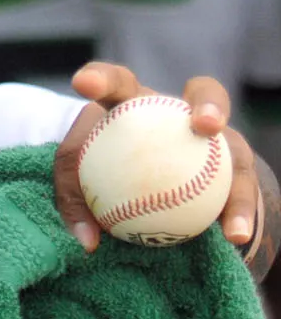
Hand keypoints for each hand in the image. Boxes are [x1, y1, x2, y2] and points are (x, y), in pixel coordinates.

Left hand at [53, 62, 267, 262]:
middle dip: (209, 103)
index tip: (83, 84)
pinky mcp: (239, 167)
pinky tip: (234, 234)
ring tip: (230, 184)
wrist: (155, 188)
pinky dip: (238, 212)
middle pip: (203, 92)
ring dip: (237, 170)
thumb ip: (75, 201)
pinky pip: (243, 190)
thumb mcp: (81, 182)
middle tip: (206, 125)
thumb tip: (86, 241)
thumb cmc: (105, 175)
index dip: (101, 77)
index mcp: (133, 103)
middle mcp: (182, 112)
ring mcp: (217, 138)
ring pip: (235, 144)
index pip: (116, 82)